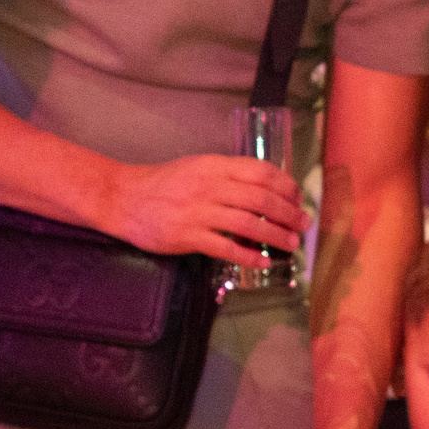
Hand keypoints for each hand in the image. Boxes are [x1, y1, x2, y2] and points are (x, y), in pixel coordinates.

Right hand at [99, 155, 306, 265]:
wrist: (124, 198)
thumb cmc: (164, 184)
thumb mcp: (198, 168)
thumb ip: (228, 177)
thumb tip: (265, 190)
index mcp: (214, 166)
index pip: (260, 172)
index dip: (285, 186)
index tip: (297, 198)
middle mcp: (209, 186)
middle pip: (260, 198)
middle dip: (288, 213)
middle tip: (304, 224)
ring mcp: (198, 212)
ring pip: (248, 224)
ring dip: (276, 236)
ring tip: (292, 244)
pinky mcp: (188, 236)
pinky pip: (226, 248)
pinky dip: (249, 256)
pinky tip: (264, 262)